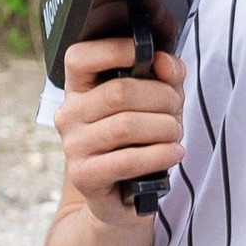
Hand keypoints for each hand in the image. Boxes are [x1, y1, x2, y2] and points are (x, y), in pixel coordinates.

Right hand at [55, 33, 186, 231]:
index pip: (80, 57)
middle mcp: (69, 114)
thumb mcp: (156, 103)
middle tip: (176, 109)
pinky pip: (128, 160)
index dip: (115, 49)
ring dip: (164, 128)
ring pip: (126, 125)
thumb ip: (166, 77)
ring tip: (176, 134)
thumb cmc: (138, 142)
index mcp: (79, 89)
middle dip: (160, 97)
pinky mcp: (84, 176)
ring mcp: (73, 146)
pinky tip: (174, 153)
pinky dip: (160, 154)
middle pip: (118, 92)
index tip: (148, 55)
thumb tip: (165, 62)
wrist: (121, 196)